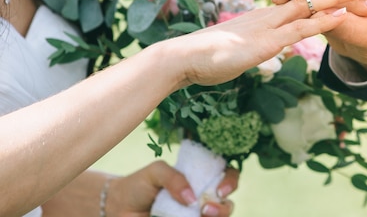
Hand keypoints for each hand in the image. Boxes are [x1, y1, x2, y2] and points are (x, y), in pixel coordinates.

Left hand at [107, 161, 238, 216]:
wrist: (119, 208)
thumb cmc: (139, 185)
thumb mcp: (155, 171)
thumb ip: (174, 177)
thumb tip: (191, 197)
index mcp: (200, 177)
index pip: (227, 175)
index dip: (231, 181)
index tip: (222, 189)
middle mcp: (202, 197)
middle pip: (228, 202)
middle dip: (224, 207)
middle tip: (207, 209)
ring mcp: (195, 215)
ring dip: (218, 216)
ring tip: (203, 214)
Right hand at [174, 0, 366, 86]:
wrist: (182, 59)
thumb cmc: (205, 57)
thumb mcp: (237, 50)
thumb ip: (250, 46)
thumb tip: (256, 49)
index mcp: (265, 16)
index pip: (302, 0)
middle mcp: (270, 14)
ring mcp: (268, 25)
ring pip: (311, 5)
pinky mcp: (266, 40)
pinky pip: (300, 26)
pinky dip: (324, 19)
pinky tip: (343, 13)